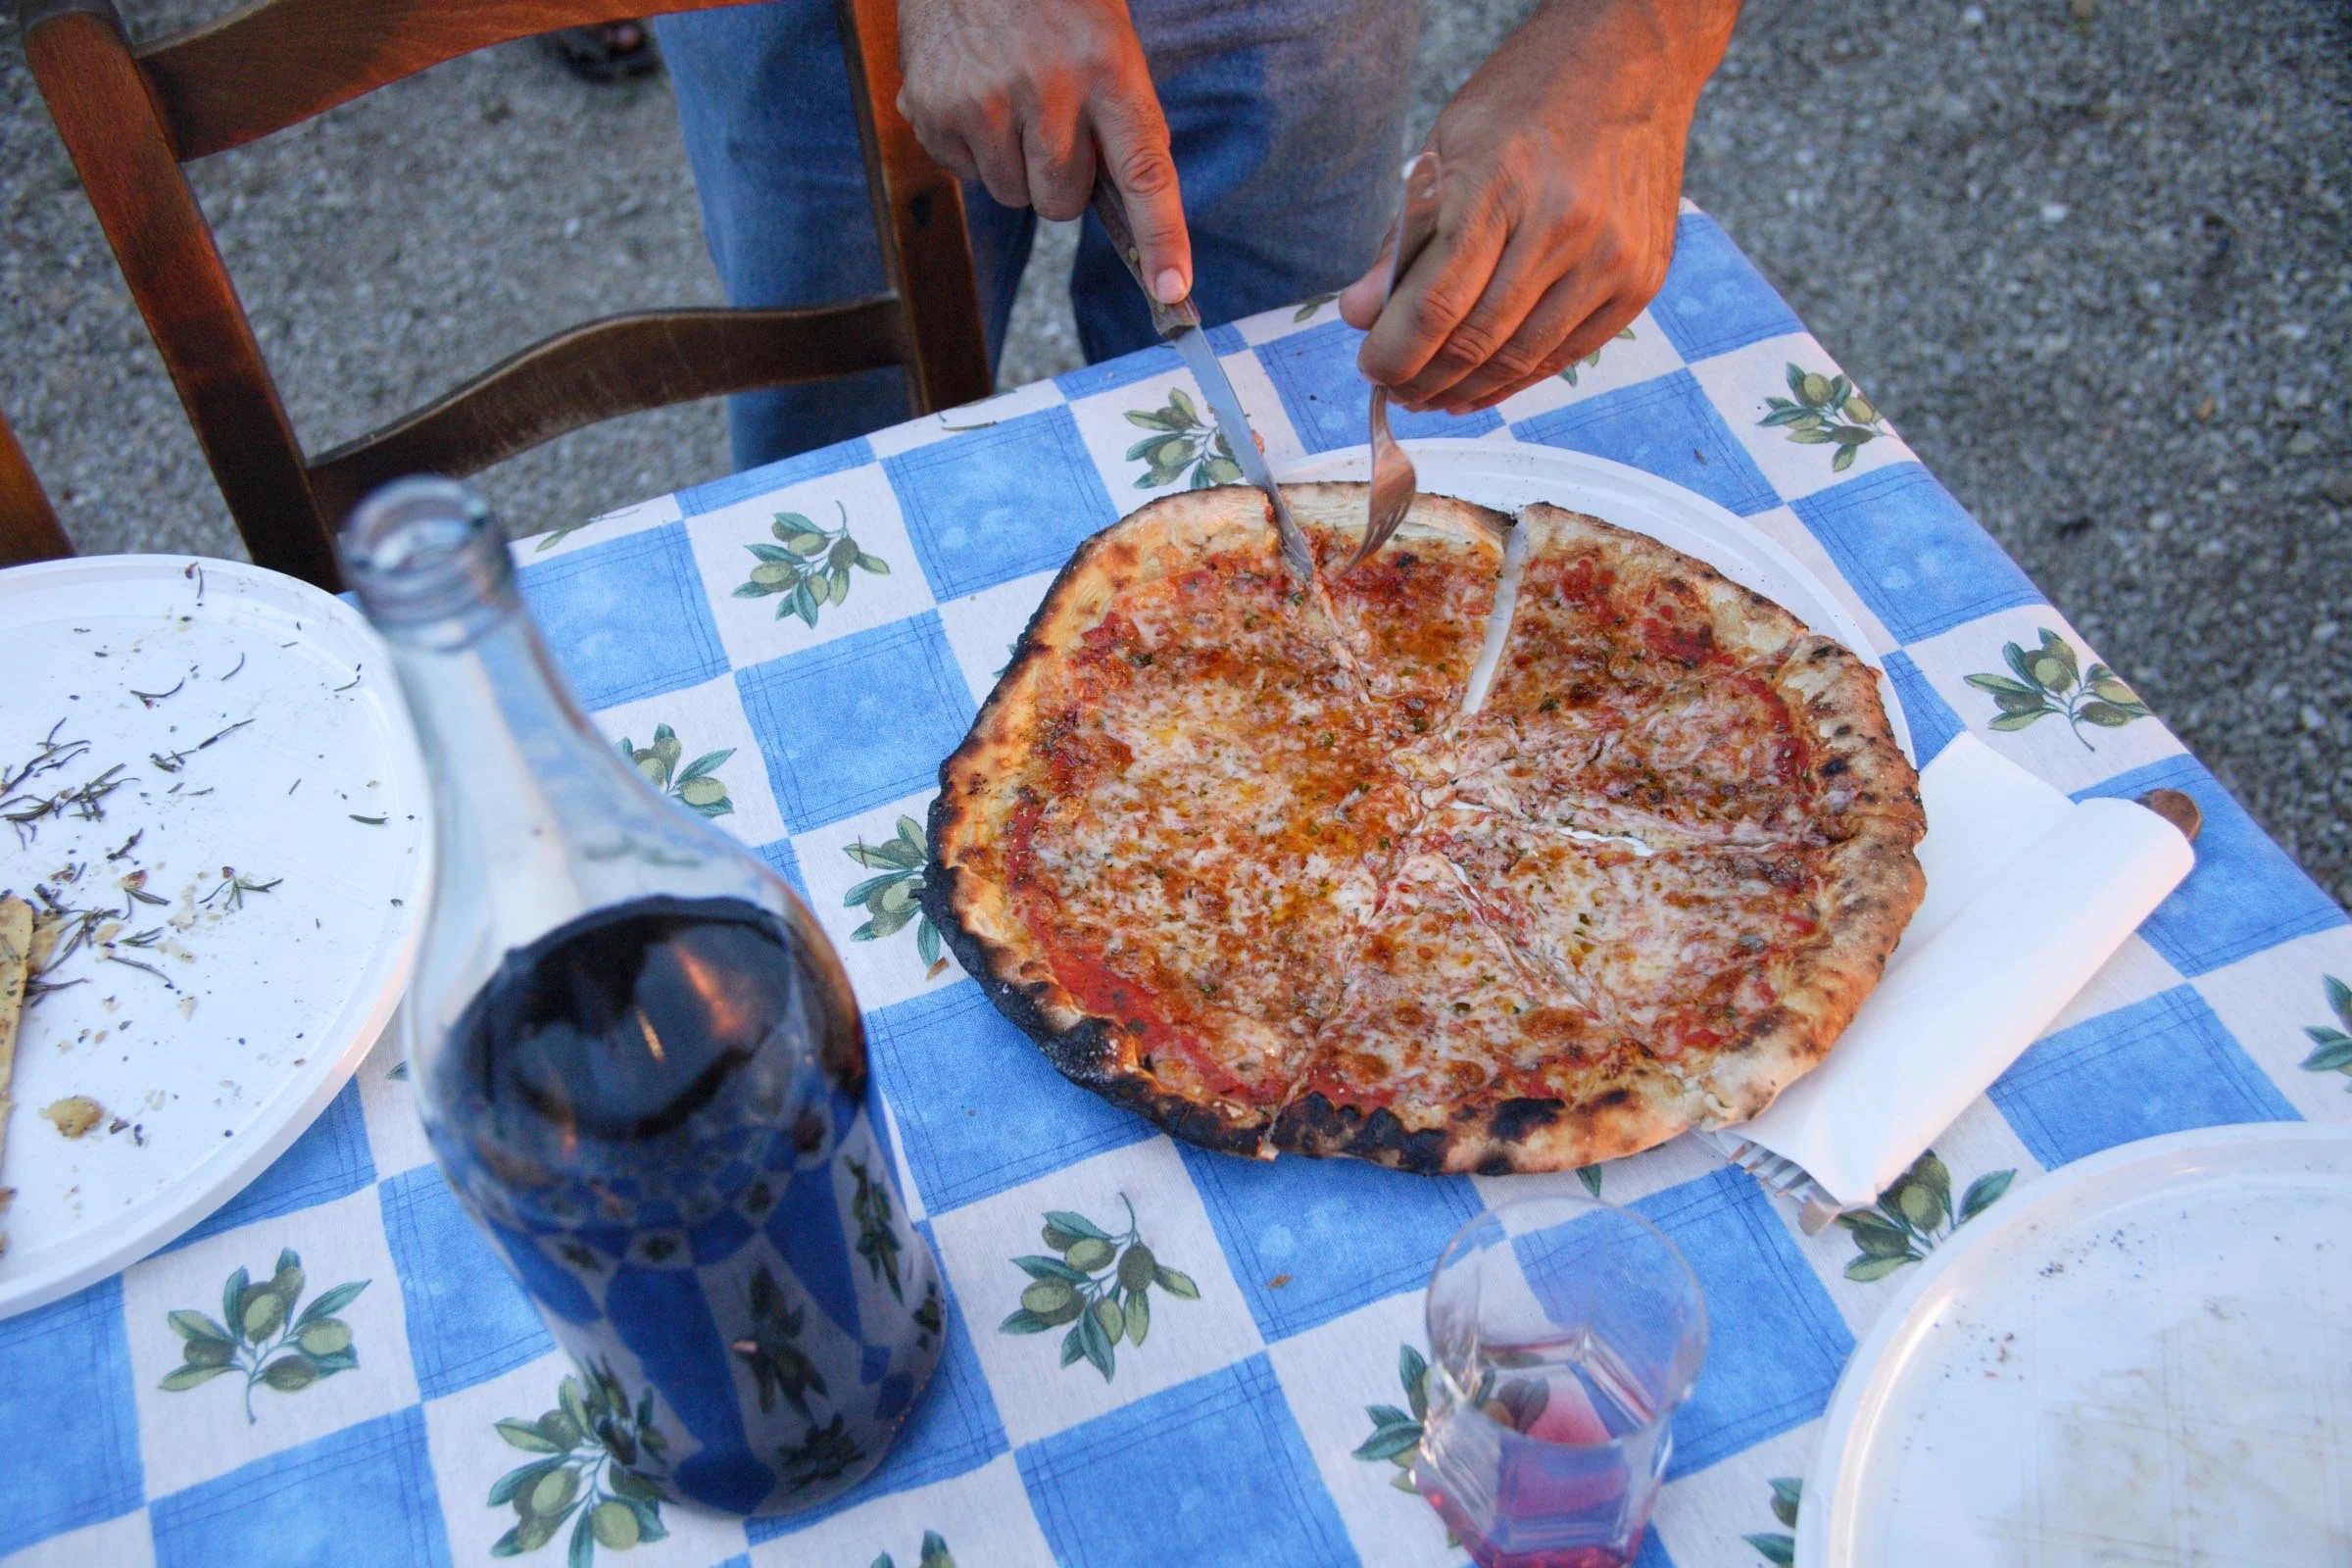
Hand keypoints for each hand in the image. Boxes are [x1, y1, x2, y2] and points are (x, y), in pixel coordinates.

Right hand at [897, 0, 1190, 302]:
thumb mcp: (1109, 41)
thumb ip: (1121, 122)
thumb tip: (1128, 214)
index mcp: (1107, 67)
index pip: (1144, 171)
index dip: (1161, 236)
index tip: (1172, 290)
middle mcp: (1046, 87)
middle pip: (1062, 203)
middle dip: (1062, 181)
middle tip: (1055, 123)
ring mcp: (982, 100)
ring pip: (1012, 195)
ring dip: (1015, 164)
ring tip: (1011, 98)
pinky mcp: (932, 108)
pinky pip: (966, 174)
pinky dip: (973, 146)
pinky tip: (975, 92)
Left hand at [1338, 0, 1738, 412]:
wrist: (1632, 61)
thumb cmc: (1527, 99)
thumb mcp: (1447, 147)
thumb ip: (1404, 239)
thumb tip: (1359, 314)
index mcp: (1502, 185)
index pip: (1437, 302)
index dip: (1395, 351)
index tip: (1370, 367)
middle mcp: (1564, 226)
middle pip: (1477, 340)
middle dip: (1423, 378)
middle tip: (1395, 389)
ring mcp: (1611, 257)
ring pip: (1523, 358)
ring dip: (1467, 389)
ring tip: (1432, 394)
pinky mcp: (1642, 279)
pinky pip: (1568, 353)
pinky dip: (1519, 379)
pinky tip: (1483, 385)